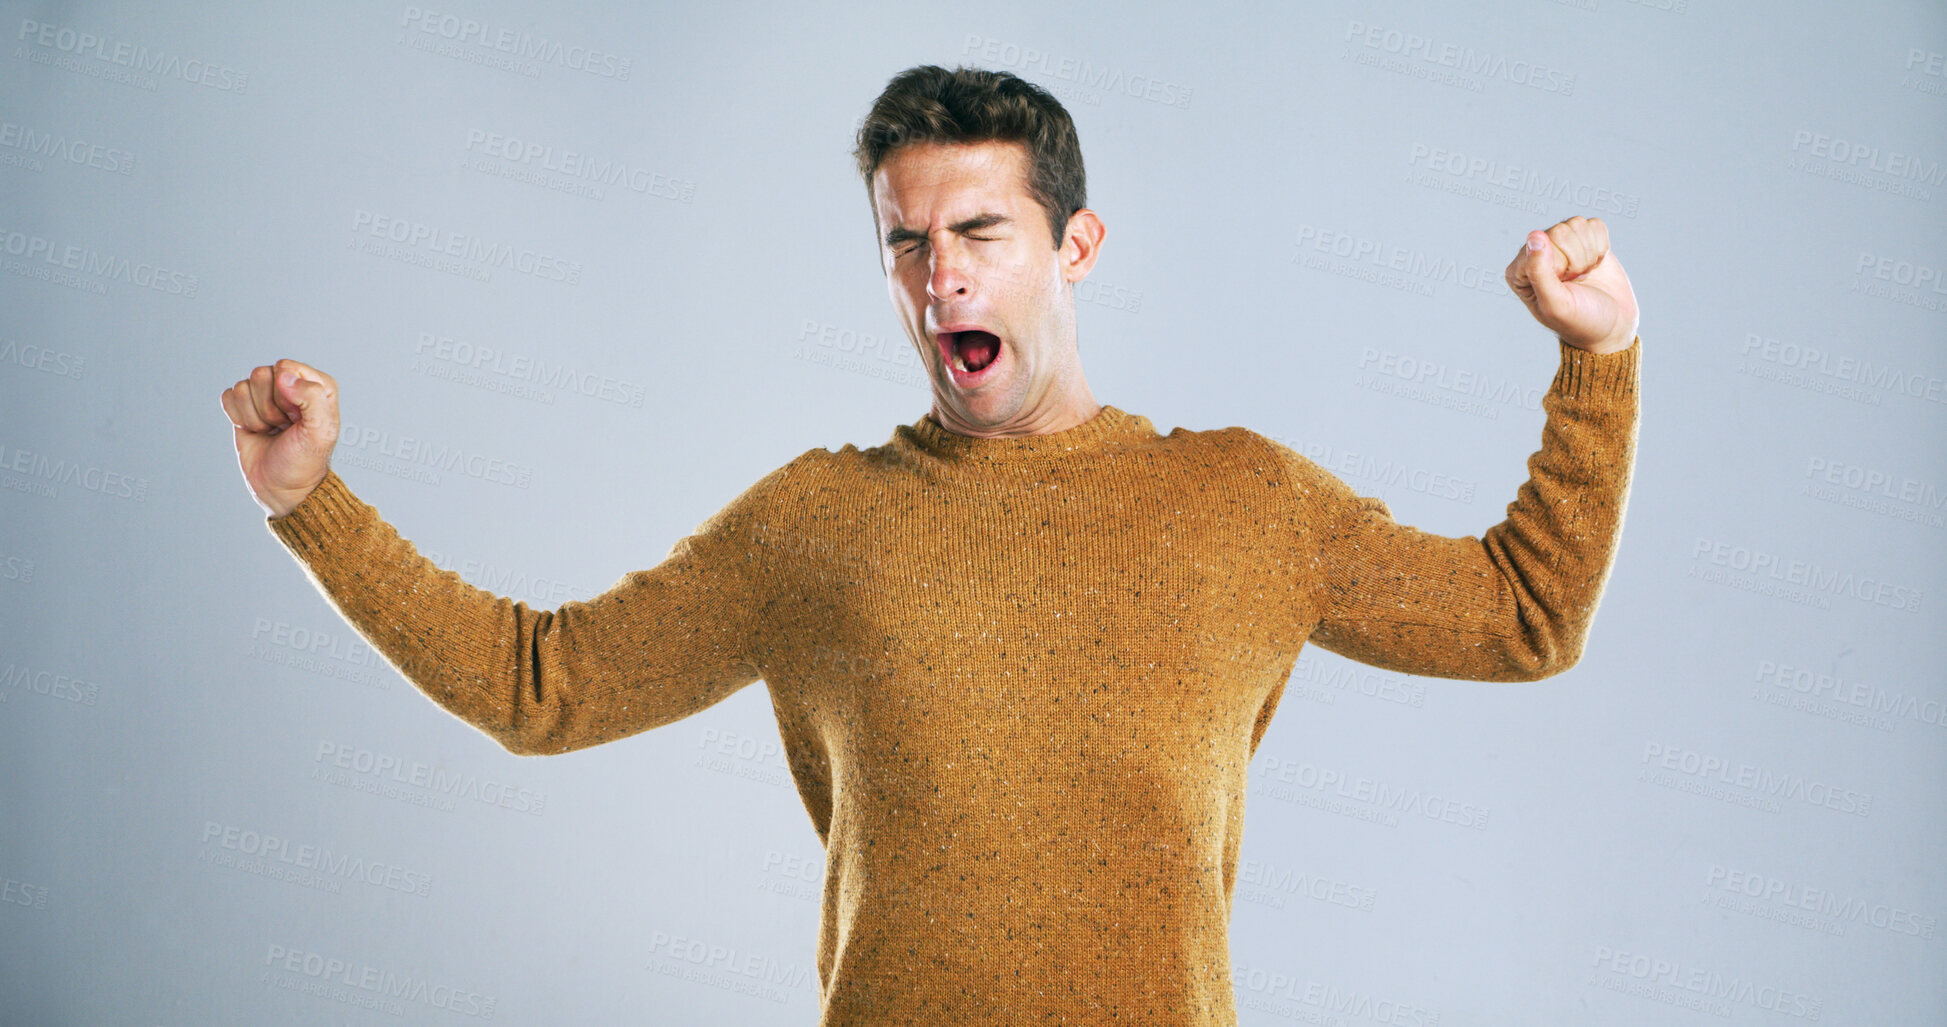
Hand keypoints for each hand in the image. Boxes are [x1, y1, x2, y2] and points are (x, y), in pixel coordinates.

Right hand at [220, 359, 339, 517]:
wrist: (282, 487)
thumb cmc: (305, 460)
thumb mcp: (321, 431)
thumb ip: (312, 397)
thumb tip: (283, 376)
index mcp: (316, 383)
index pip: (285, 368)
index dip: (286, 396)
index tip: (296, 419)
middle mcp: (291, 384)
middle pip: (261, 374)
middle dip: (269, 408)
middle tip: (283, 428)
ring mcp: (266, 394)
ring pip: (243, 387)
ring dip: (255, 416)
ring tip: (272, 431)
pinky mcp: (245, 406)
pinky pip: (228, 397)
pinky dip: (239, 418)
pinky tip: (256, 431)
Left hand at [1505, 215, 1638, 354]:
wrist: (1613, 326)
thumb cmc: (1580, 321)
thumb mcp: (1556, 303)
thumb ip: (1539, 272)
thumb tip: (1534, 235)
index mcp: (1520, 270)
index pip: (1542, 242)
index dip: (1561, 264)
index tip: (1564, 285)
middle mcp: (1536, 254)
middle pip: (1560, 231)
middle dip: (1577, 259)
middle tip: (1576, 281)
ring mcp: (1560, 245)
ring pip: (1577, 224)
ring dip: (1589, 253)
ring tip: (1584, 274)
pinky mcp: (1583, 240)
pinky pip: (1594, 225)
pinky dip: (1601, 246)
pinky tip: (1595, 265)